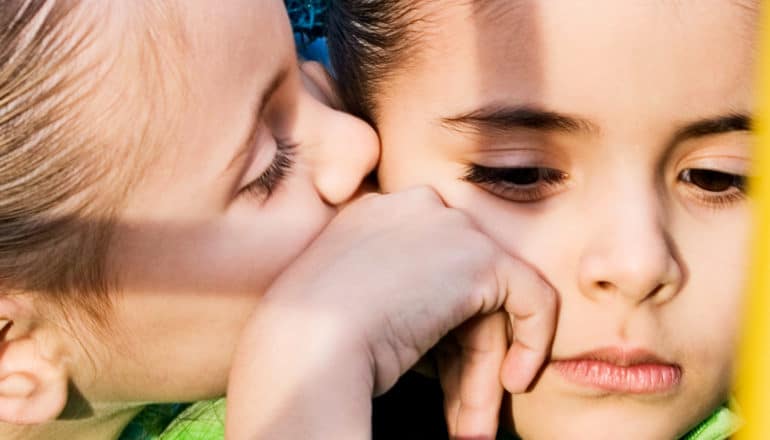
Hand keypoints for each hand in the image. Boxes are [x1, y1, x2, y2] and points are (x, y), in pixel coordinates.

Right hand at [226, 187, 555, 438]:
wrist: (305, 341)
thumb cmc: (306, 339)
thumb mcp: (346, 305)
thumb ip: (391, 295)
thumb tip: (437, 333)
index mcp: (371, 216)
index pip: (422, 270)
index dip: (433, 330)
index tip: (430, 375)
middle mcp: (410, 208)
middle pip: (456, 288)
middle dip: (460, 359)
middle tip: (456, 417)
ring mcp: (446, 225)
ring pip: (487, 306)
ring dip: (480, 374)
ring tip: (469, 427)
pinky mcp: (479, 256)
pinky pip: (531, 297)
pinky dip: (532, 342)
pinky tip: (514, 382)